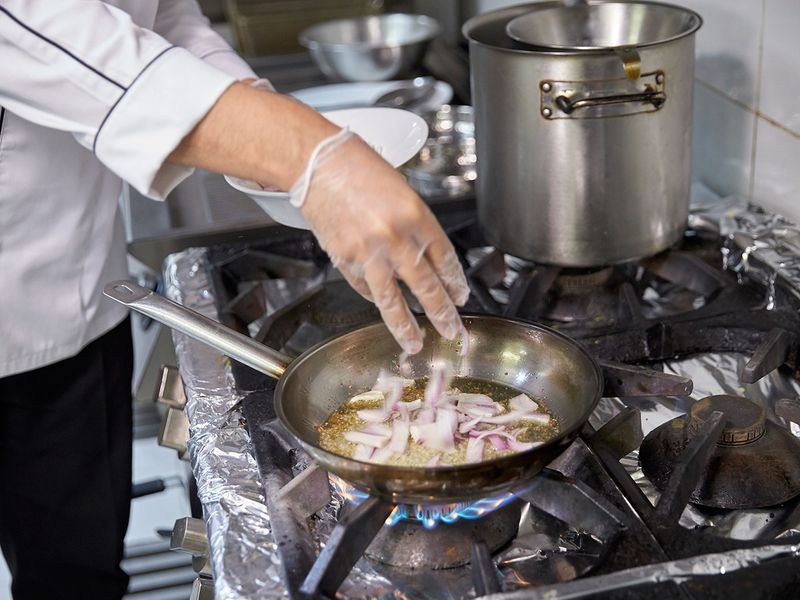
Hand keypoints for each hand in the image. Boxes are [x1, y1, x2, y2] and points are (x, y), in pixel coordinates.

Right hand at [291, 131, 469, 353]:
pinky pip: (364, 288)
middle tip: (452, 331)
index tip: (460, 297)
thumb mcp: (402, 191)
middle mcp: (396, 239)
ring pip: (393, 301)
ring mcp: (368, 253)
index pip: (445, 260)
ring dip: (406, 327)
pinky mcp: (344, 261)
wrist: (316, 163)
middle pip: (427, 287)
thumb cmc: (358, 167)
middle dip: (443, 314)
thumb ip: (415, 226)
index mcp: (417, 216)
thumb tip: (427, 258)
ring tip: (415, 343)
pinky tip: (382, 306)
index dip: (455, 283)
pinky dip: (374, 298)